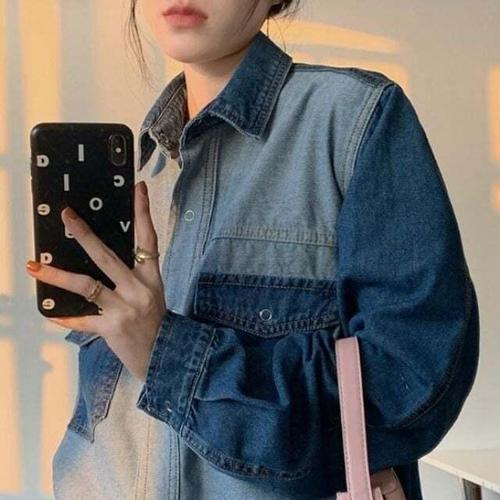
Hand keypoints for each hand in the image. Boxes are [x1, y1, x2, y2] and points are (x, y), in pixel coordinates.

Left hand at [25, 180, 166, 381]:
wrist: (163, 354)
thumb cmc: (155, 320)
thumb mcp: (151, 292)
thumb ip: (132, 275)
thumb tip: (100, 257)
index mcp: (150, 278)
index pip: (148, 239)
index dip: (143, 213)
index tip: (138, 189)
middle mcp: (138, 289)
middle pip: (107, 257)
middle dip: (85, 235)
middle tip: (66, 216)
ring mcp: (124, 309)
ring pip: (87, 286)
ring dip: (57, 276)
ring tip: (34, 266)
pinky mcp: (110, 328)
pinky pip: (81, 321)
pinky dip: (65, 317)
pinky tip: (49, 311)